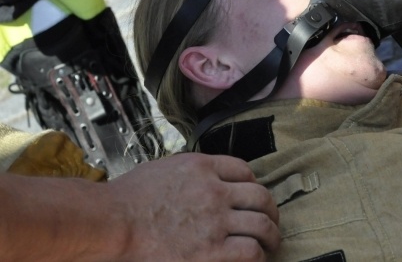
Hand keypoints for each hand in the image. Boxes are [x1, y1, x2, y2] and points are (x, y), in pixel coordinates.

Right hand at [110, 153, 278, 260]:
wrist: (111, 222)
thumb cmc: (127, 198)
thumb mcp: (164, 169)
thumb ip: (190, 173)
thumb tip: (204, 180)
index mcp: (203, 167)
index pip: (243, 170)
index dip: (253, 183)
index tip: (253, 195)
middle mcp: (214, 191)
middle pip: (260, 197)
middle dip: (270, 210)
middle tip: (272, 220)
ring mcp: (215, 221)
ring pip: (261, 224)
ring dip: (271, 235)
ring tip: (272, 243)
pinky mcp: (211, 251)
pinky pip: (249, 251)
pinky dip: (257, 255)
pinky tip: (256, 257)